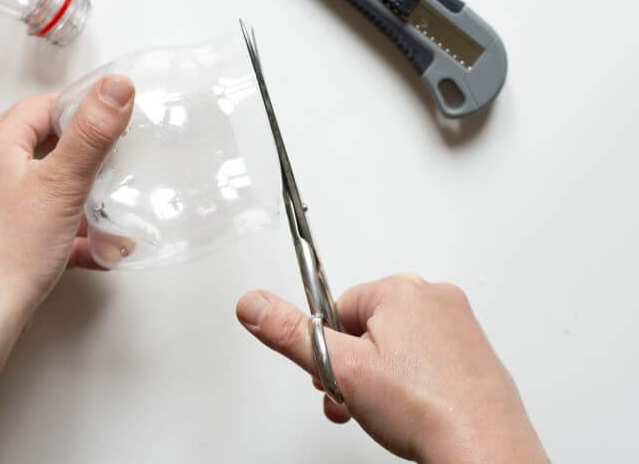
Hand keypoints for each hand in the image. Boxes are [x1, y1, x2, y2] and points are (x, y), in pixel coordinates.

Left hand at [0, 75, 134, 316]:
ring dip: (77, 197)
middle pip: (39, 144)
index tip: (111, 119)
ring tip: (106, 211)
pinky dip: (64, 227)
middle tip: (113, 162)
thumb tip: (115, 86)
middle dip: (81, 156)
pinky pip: (33, 218)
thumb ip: (92, 133)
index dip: (78, 109)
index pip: (40, 108)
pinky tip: (93, 248)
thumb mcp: (64, 185)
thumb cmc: (12, 252)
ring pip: (39, 185)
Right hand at [236, 274, 548, 462]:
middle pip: (368, 326)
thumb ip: (291, 333)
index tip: (337, 375)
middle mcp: (436, 299)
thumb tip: (253, 304)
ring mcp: (461, 328)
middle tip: (356, 399)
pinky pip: (428, 361)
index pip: (339, 307)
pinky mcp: (476, 356)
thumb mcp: (341, 369)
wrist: (484, 452)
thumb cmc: (427, 410)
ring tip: (386, 411)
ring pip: (398, 346)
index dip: (330, 348)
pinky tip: (413, 412)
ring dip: (380, 378)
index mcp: (402, 289)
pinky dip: (414, 384)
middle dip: (353, 366)